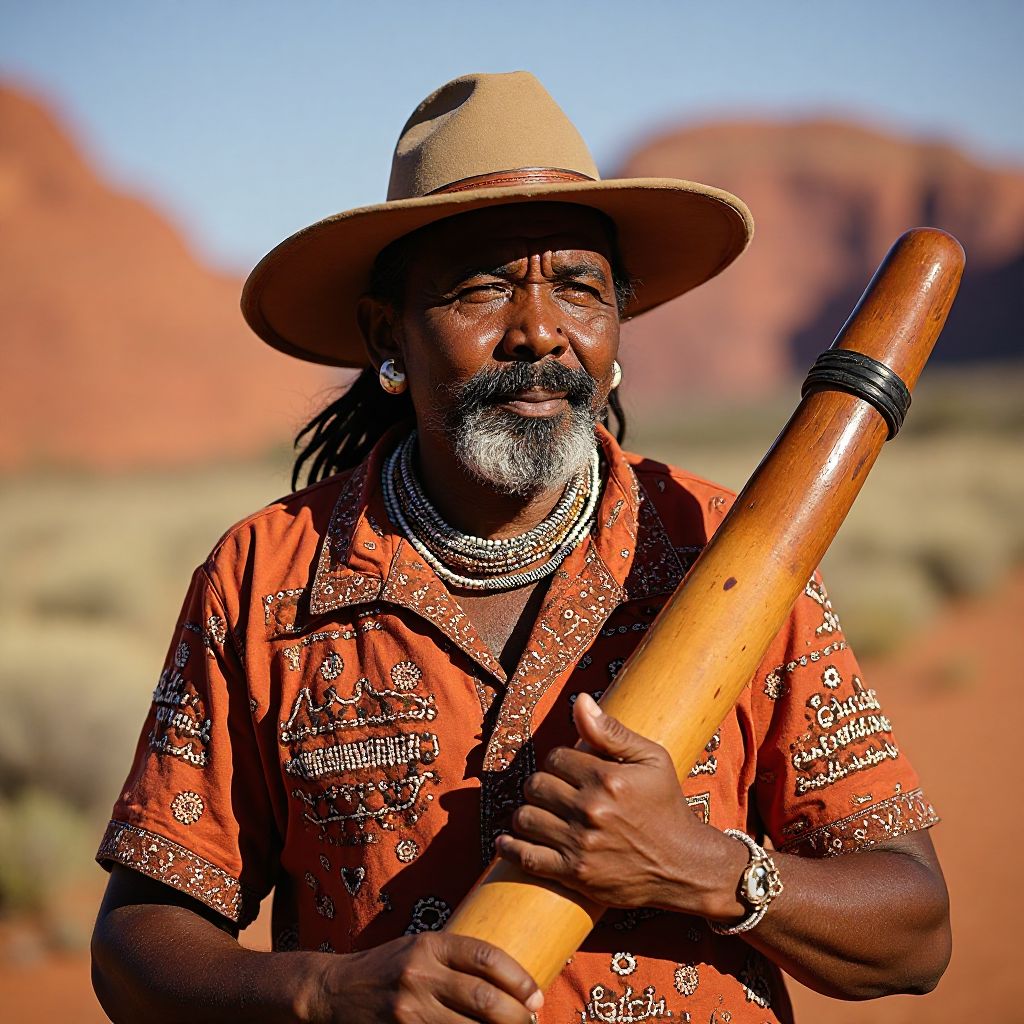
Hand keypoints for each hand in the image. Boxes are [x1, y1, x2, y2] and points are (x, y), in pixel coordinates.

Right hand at [309, 931, 542, 1023]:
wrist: (335, 991)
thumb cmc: (389, 967)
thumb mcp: (420, 947)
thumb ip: (457, 958)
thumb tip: (511, 979)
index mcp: (430, 945)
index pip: (486, 957)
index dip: (519, 979)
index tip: (536, 995)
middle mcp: (420, 975)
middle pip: (484, 999)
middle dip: (517, 1016)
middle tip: (530, 1020)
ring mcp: (408, 1010)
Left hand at [495, 694, 746, 918]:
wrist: (682, 865)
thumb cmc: (666, 806)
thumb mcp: (652, 759)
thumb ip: (612, 730)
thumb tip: (580, 701)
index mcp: (608, 778)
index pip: (555, 758)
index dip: (559, 762)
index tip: (569, 772)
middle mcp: (591, 810)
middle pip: (536, 785)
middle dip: (542, 785)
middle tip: (554, 792)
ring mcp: (580, 844)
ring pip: (525, 818)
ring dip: (528, 813)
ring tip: (540, 814)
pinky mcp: (574, 874)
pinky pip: (527, 858)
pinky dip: (511, 848)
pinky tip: (507, 841)